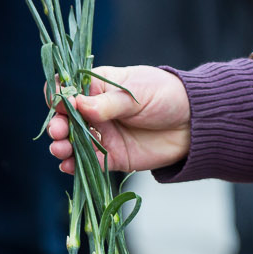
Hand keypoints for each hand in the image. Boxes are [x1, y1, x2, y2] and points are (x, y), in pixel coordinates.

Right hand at [47, 65, 190, 174]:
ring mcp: (104, 135)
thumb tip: (76, 103)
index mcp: (100, 87)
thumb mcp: (137, 93)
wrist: (195, 122)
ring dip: (62, 146)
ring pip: (73, 142)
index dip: (59, 96)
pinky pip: (89, 162)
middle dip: (57, 124)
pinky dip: (75, 165)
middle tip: (58, 130)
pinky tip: (68, 165)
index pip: (70, 90)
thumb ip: (108, 103)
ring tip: (60, 148)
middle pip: (66, 119)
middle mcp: (97, 112)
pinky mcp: (113, 157)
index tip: (57, 103)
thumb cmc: (166, 96)